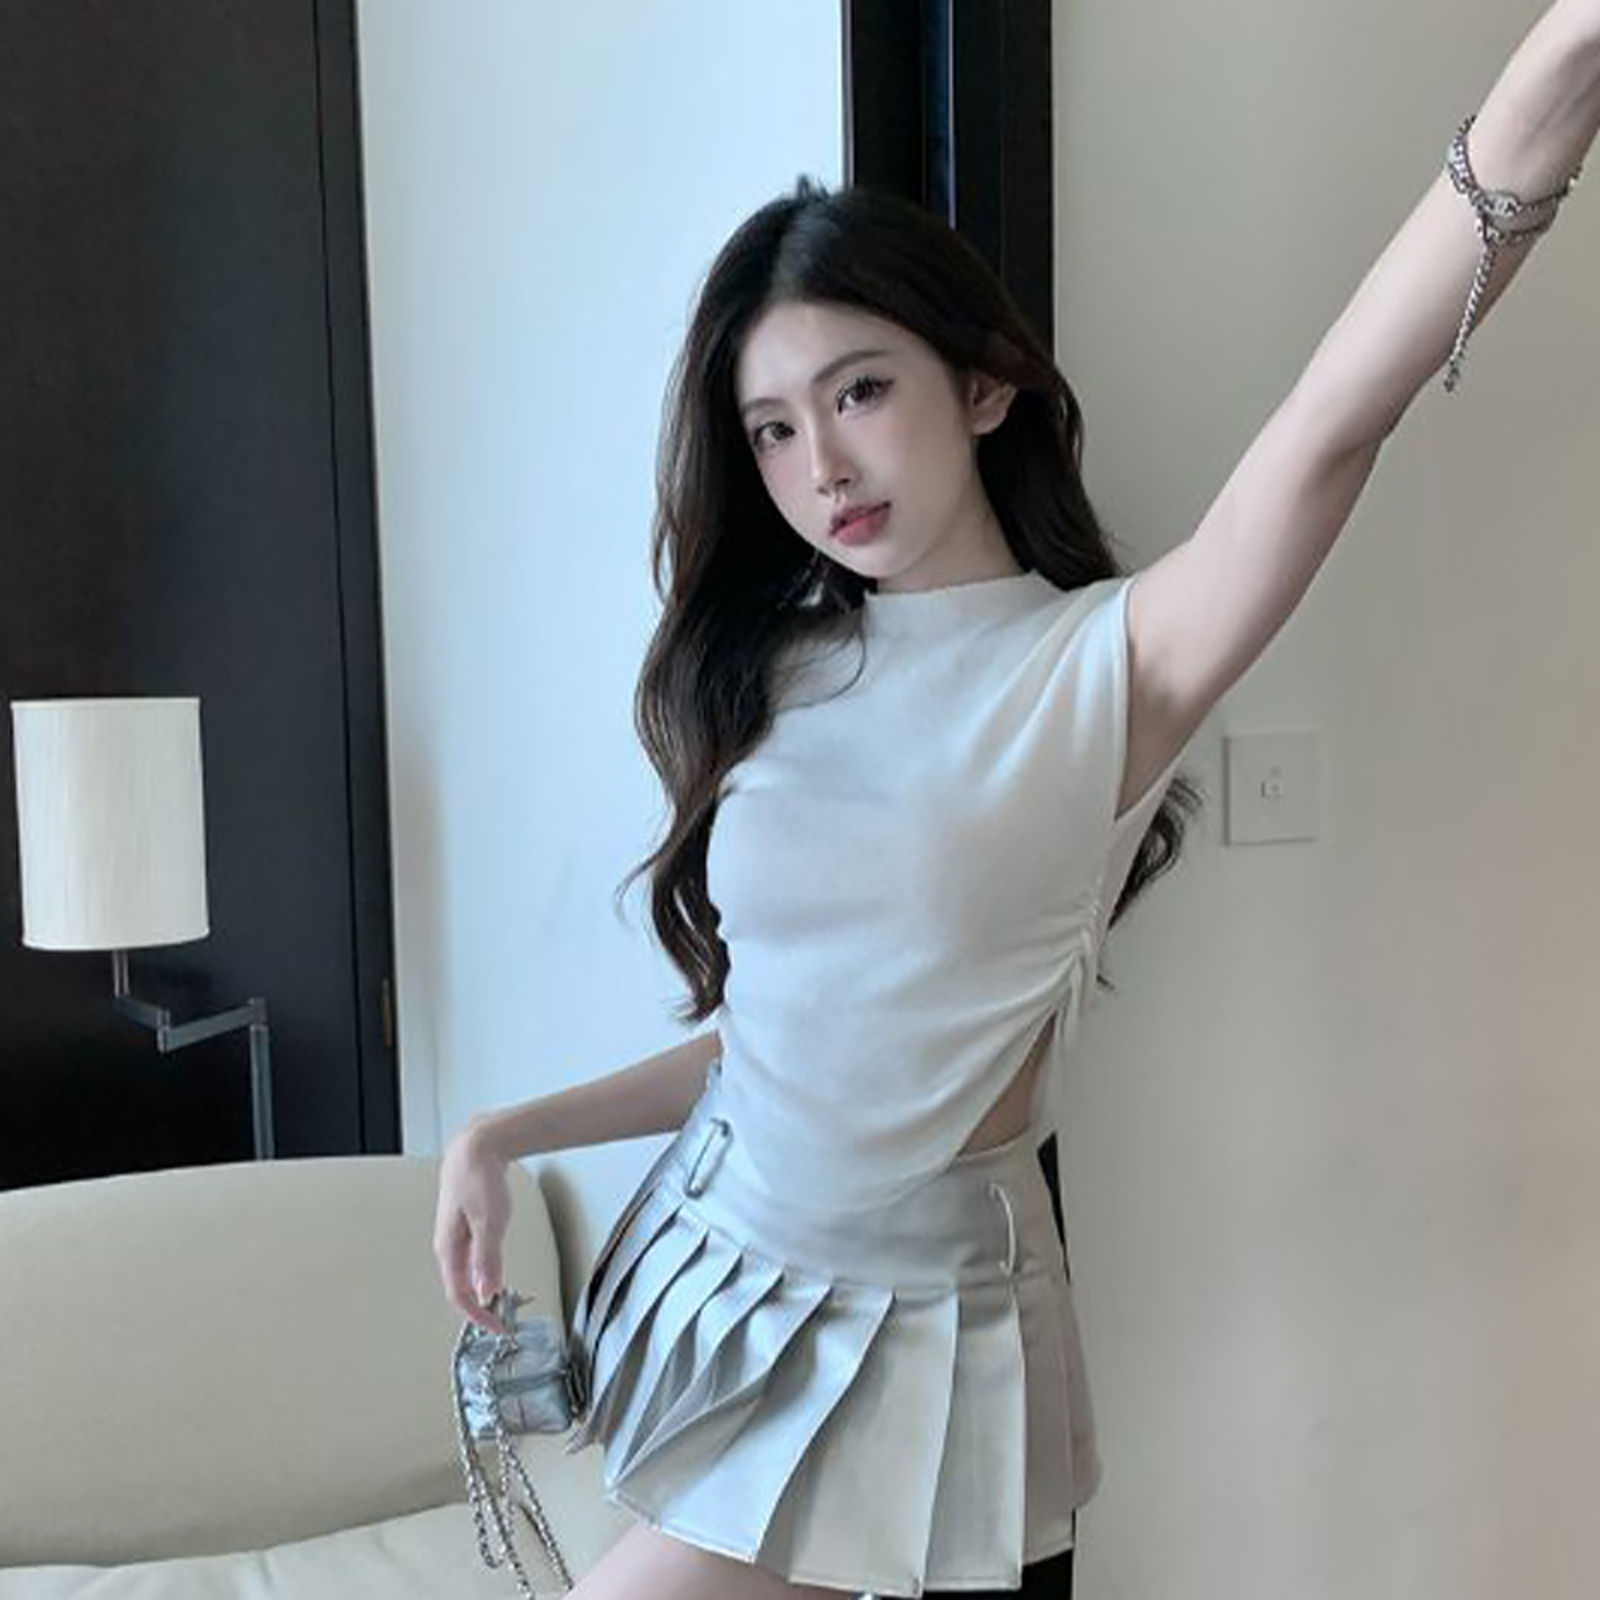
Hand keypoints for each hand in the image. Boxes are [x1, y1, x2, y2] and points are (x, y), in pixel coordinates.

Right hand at [433, 1119, 513, 1334]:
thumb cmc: (479, 1176)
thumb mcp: (489, 1221)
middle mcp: (447, 1244)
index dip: (478, 1316)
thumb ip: (488, 1258)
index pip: (458, 1295)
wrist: (476, 1144)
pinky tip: (492, 1273)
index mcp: (448, 1247)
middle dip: (478, 1309)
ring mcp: (454, 1234)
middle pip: (459, 1287)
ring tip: (498, 1305)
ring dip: (480, 1292)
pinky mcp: (464, 1224)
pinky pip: (469, 1257)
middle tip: (501, 1321)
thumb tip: (486, 1292)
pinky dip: (482, 1272)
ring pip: (463, 1273)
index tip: (498, 1327)